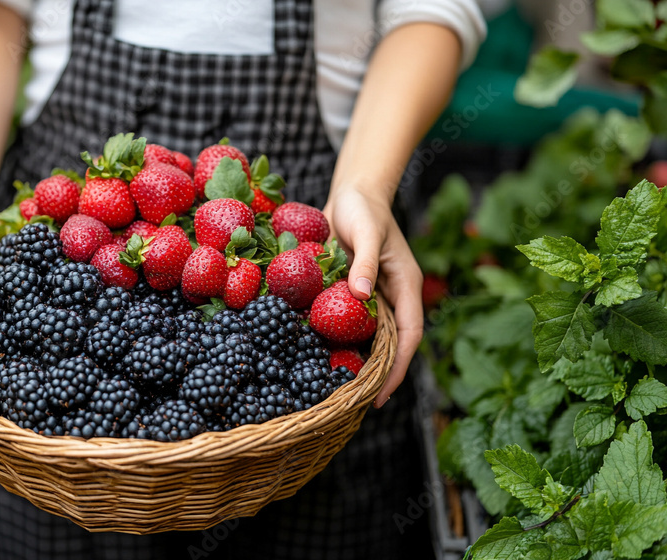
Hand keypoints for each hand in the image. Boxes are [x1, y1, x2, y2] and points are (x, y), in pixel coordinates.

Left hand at [323, 186, 422, 407]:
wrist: (351, 194)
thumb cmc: (363, 208)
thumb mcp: (366, 231)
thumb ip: (365, 262)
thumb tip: (360, 295)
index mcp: (404, 286)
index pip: (408, 336)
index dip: (396, 367)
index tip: (380, 395)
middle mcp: (390, 296)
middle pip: (389, 345)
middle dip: (376, 375)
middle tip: (352, 404)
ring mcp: (370, 296)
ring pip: (367, 338)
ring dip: (355, 362)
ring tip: (333, 391)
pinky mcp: (349, 292)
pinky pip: (345, 323)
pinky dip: (336, 341)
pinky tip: (315, 357)